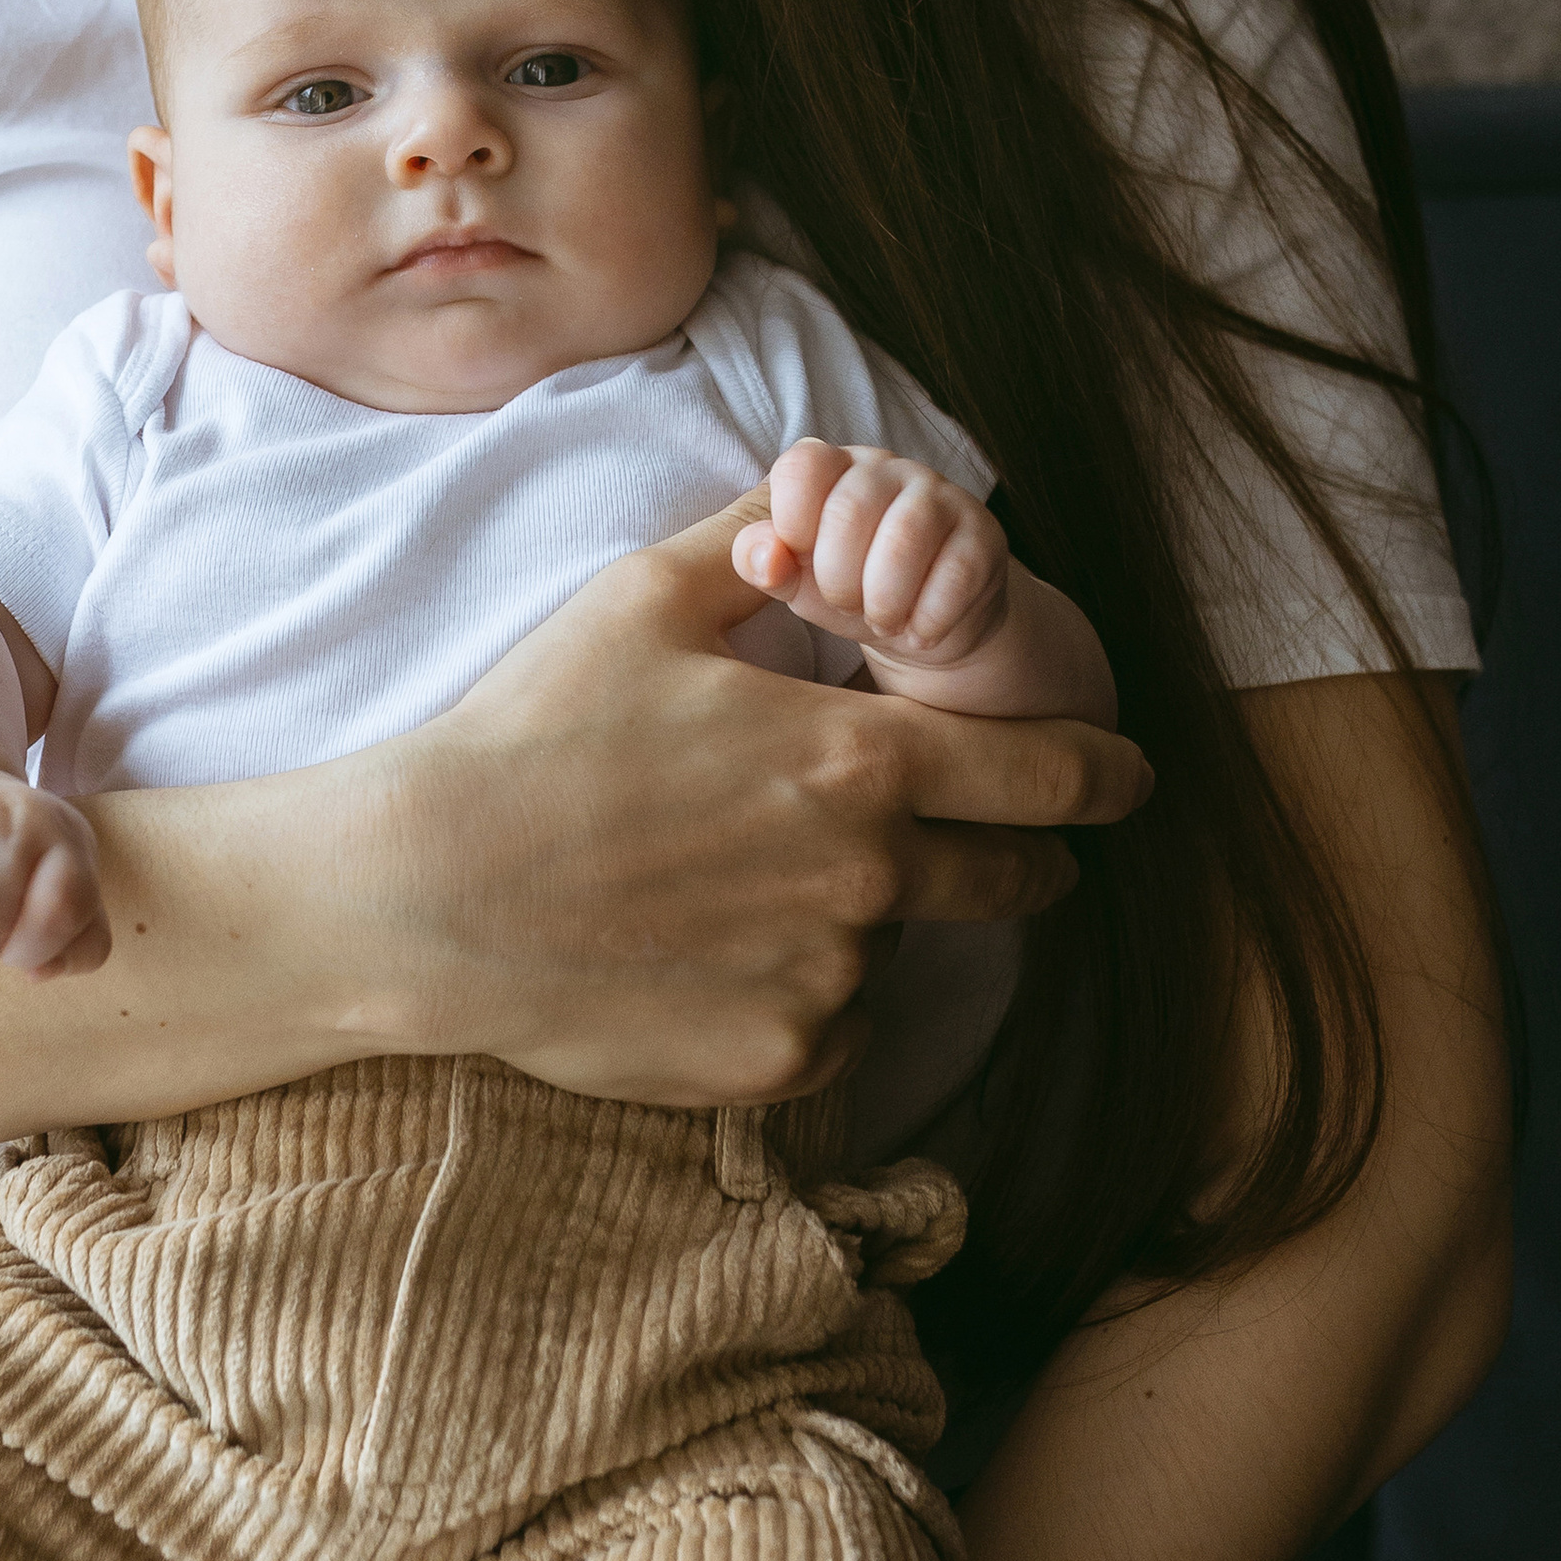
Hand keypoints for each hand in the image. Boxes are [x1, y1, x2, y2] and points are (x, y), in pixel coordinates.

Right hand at [385, 491, 1150, 1107]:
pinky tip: (714, 951)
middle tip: (984, 841)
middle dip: (1020, 855)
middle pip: (1018, 878)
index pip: (1052, 774)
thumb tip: (828, 499)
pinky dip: (806, 991)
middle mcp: (869, 879)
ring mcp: (828, 979)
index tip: (1130, 779)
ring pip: (903, 946)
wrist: (431, 893)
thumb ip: (764, 542)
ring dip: (868, 915)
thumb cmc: (535, 731)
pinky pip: (840, 1025)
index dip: (1106, 774)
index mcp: (858, 759)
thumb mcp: (646, 599)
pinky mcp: (780, 1060)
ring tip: (748, 883)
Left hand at [735, 443, 1008, 672]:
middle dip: (839, 579)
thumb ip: (762, 563)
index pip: (802, 466)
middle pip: (850, 509)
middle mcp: (887, 468)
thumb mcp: (795, 581)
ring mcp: (941, 495)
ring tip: (884, 619)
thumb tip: (763, 557)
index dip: (792, 523)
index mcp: (833, 467)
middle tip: (847, 604)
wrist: (924, 626)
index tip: (801, 562)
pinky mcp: (984, 534)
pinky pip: (955, 575)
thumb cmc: (849, 591)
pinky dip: (928, 619)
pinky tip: (921, 629)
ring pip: (904, 540)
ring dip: (884, 601)